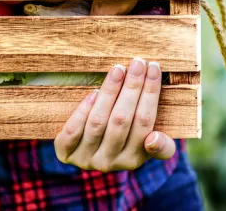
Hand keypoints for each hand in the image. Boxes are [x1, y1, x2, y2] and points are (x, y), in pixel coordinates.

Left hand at [54, 58, 175, 171]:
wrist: (83, 154)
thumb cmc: (121, 141)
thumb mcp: (144, 146)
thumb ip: (161, 145)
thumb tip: (154, 138)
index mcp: (133, 160)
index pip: (145, 122)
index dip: (150, 93)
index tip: (154, 67)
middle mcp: (110, 162)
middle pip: (122, 120)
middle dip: (132, 87)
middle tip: (138, 62)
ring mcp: (86, 158)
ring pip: (98, 122)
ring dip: (109, 92)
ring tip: (118, 69)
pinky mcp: (65, 152)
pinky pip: (74, 130)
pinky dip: (84, 110)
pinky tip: (94, 92)